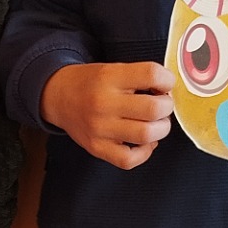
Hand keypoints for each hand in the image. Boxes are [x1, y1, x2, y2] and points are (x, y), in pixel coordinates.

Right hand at [40, 61, 173, 169]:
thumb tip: (169, 93)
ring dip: (161, 129)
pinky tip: (144, 142)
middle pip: (154, 109)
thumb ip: (140, 76)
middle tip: (161, 105)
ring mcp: (99, 129)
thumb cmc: (91, 82)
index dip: (167, 80)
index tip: (163, 84)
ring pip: (147, 135)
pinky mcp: (96, 148)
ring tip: (155, 123)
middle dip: (167, 106)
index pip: (152, 75)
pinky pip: (130, 159)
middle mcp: (103, 103)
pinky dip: (145, 152)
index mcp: (109, 77)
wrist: (58, 97)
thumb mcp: (112, 68)